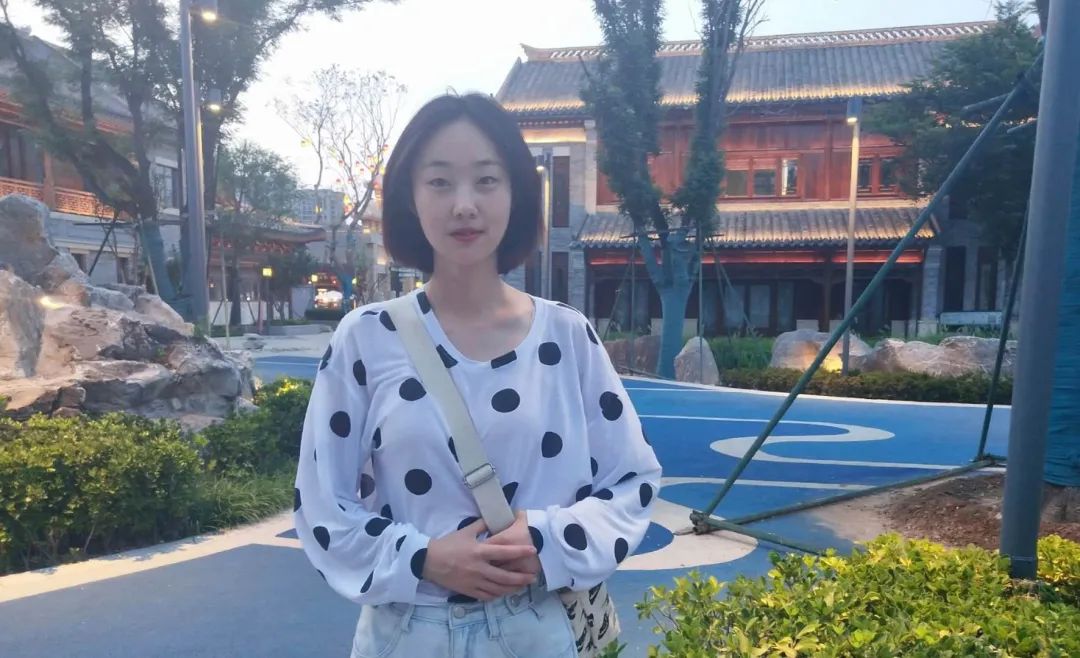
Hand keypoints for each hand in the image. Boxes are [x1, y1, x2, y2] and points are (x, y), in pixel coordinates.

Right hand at [423, 519, 537, 601]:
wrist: (428, 561)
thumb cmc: (448, 544)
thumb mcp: (465, 531)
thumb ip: (481, 525)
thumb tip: (494, 518)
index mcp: (479, 552)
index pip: (505, 552)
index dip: (520, 552)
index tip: (533, 550)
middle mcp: (479, 568)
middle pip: (505, 576)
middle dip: (521, 578)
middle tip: (532, 578)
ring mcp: (474, 581)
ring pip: (498, 589)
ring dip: (512, 589)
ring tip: (522, 586)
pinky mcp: (468, 591)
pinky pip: (487, 596)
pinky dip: (497, 595)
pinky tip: (503, 593)